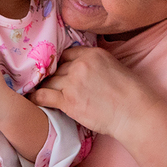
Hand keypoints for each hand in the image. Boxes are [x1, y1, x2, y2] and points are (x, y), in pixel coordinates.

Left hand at [29, 46, 158, 137]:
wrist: (134, 113)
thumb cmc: (130, 93)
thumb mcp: (115, 66)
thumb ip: (96, 64)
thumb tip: (83, 67)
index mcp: (93, 54)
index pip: (67, 54)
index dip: (61, 64)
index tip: (58, 70)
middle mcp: (80, 65)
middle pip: (57, 69)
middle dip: (54, 77)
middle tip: (49, 84)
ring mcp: (72, 83)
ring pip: (49, 82)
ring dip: (46, 87)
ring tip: (39, 91)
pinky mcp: (67, 101)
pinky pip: (43, 96)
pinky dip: (36, 98)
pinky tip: (31, 99)